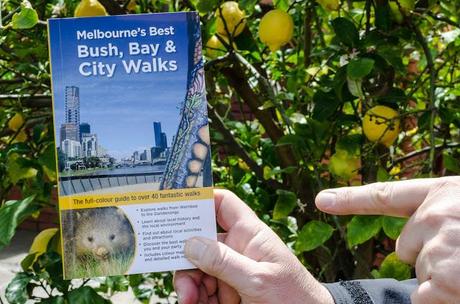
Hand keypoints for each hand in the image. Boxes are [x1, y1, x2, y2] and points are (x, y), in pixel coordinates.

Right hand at [174, 189, 333, 303]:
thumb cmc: (294, 298)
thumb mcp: (258, 279)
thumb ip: (224, 261)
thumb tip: (190, 243)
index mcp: (249, 234)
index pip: (223, 204)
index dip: (201, 200)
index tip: (176, 208)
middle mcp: (236, 248)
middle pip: (200, 243)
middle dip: (187, 261)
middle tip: (185, 285)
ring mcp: (230, 270)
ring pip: (197, 269)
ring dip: (189, 286)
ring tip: (191, 301)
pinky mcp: (227, 291)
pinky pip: (202, 289)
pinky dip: (196, 298)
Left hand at [316, 176, 459, 303]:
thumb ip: (439, 215)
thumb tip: (410, 239)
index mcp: (441, 193)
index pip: (386, 194)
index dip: (351, 198)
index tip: (322, 200)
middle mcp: (434, 214)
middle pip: (405, 248)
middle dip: (430, 257)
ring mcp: (438, 245)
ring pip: (420, 272)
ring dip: (444, 278)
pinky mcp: (446, 279)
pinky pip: (425, 298)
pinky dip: (442, 300)